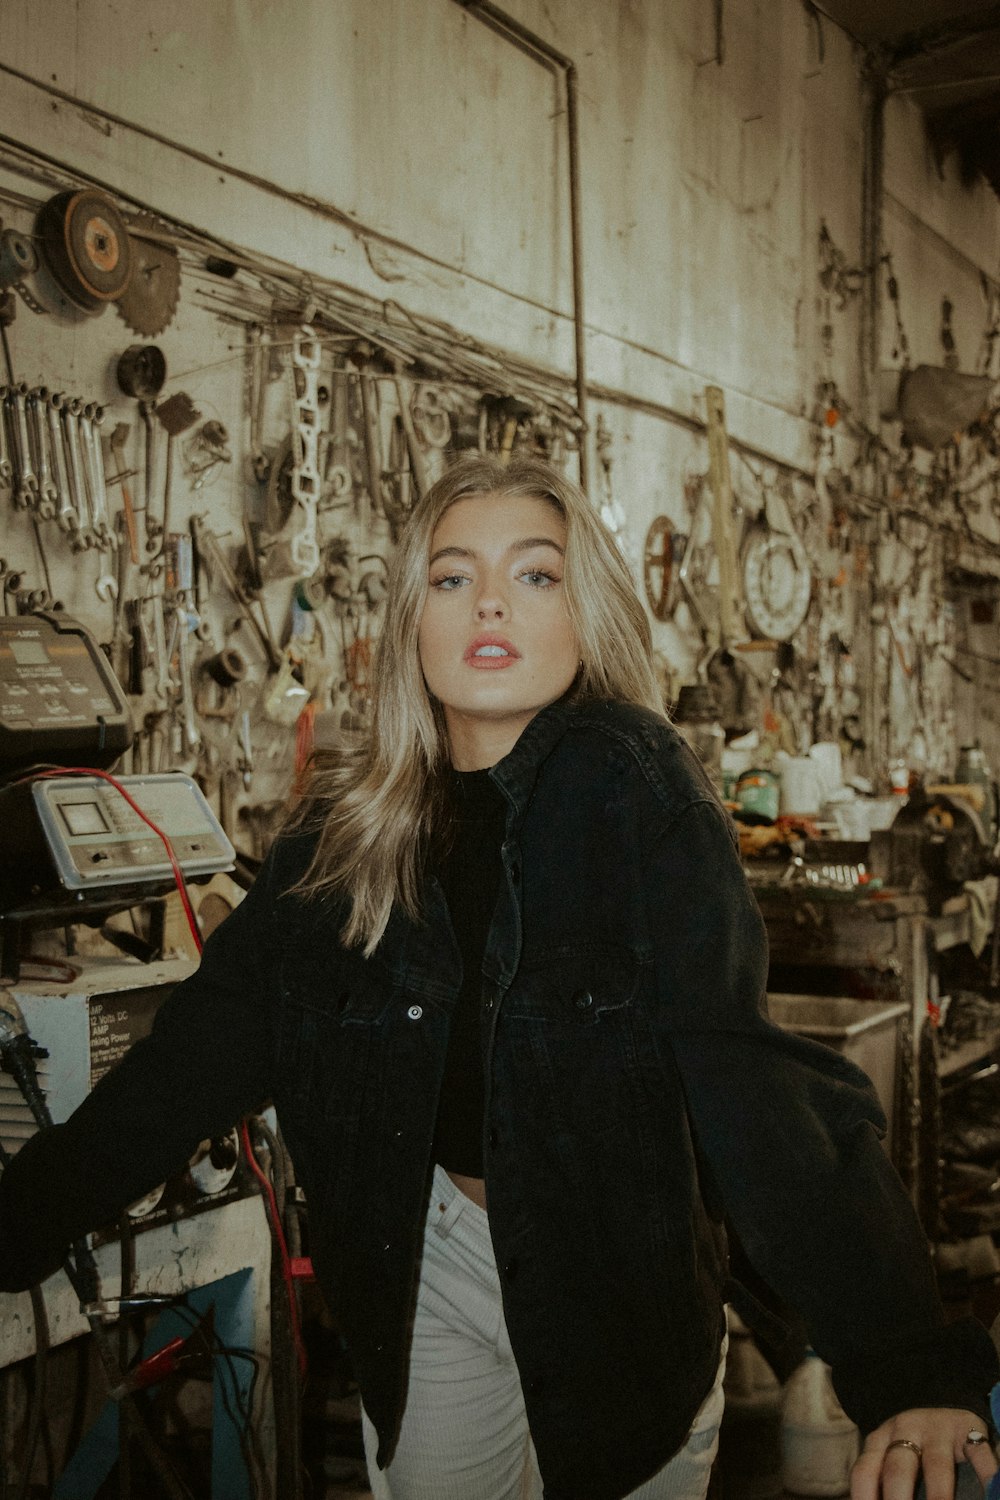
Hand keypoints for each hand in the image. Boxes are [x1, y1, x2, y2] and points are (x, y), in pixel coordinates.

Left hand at [851, 1408, 997, 1498]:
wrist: (941, 1400)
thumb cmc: (912, 1444)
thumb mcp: (889, 1454)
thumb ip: (881, 1480)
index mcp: (880, 1440)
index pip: (864, 1471)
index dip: (865, 1498)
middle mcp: (905, 1431)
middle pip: (898, 1469)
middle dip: (898, 1499)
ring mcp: (938, 1430)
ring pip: (936, 1465)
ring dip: (938, 1495)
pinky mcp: (968, 1429)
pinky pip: (978, 1452)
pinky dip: (985, 1473)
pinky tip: (989, 1490)